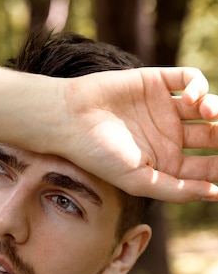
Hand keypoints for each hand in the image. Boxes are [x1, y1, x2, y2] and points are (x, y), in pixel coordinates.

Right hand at [63, 66, 217, 202]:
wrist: (69, 119)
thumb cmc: (98, 155)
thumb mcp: (138, 180)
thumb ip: (176, 190)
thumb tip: (215, 194)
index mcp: (166, 162)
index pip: (206, 167)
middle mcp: (169, 135)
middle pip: (212, 136)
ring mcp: (164, 107)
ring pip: (206, 107)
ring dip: (216, 110)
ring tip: (210, 115)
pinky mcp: (157, 82)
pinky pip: (190, 80)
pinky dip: (199, 87)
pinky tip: (192, 100)